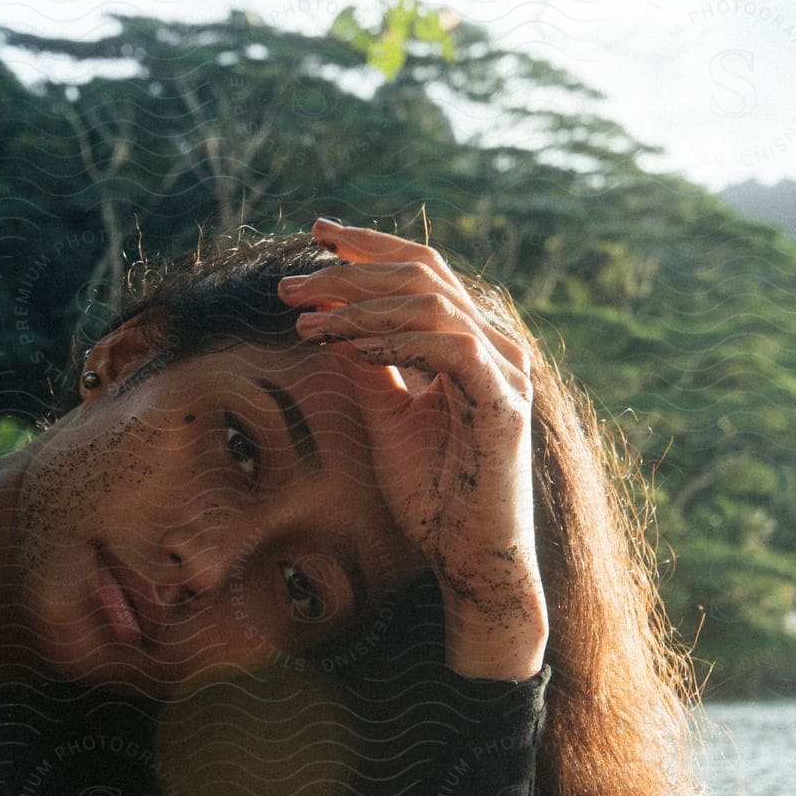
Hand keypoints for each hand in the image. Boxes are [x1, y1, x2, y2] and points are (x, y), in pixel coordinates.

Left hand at [277, 220, 548, 679]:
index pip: (422, 271)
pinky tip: (349, 344)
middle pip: (423, 273)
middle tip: (290, 284)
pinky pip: (449, 347)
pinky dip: (396, 339)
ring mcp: (505, 371)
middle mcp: (494, 345)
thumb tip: (330, 322)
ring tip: (304, 320)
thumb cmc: (434, 498)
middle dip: (350, 271)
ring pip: (431, 302)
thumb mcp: (387, 420)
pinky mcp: (503, 403)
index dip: (368, 248)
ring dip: (361, 305)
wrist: (469, 560)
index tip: (314, 235)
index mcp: (471, 342)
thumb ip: (368, 368)